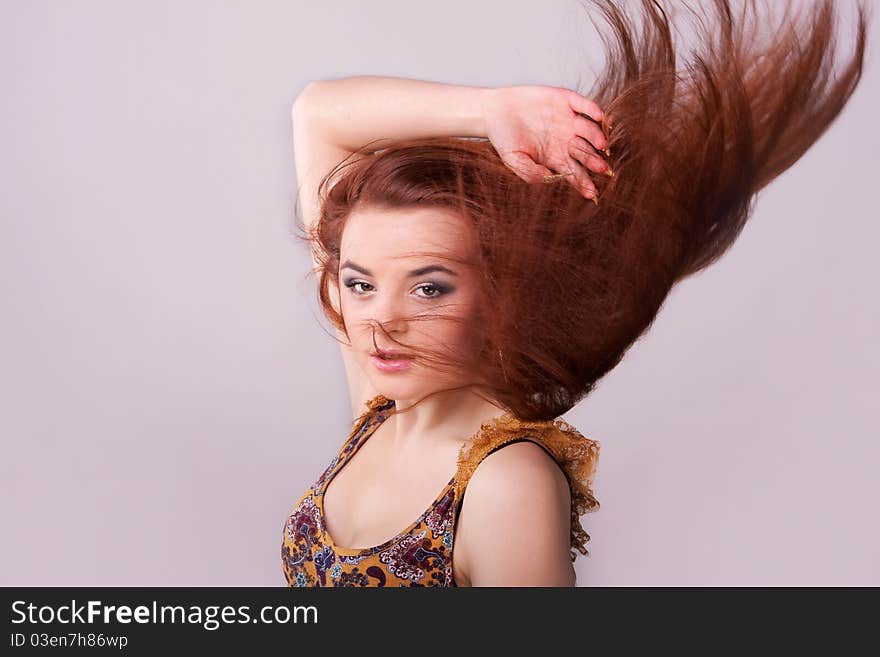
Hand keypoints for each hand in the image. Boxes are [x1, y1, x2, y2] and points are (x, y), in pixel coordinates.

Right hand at [483, 85, 610, 201]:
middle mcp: (567, 140)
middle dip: (594, 161)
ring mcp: (568, 120)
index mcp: (557, 158)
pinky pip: (583, 105)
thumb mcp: (513, 160)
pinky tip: (598, 116)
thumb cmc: (503, 139)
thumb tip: (548, 178)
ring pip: (589, 130)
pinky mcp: (565, 100)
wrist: (494, 111)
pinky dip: (592, 109)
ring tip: (601, 145)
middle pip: (586, 153)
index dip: (584, 183)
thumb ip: (530, 171)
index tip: (591, 193)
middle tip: (601, 168)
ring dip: (596, 137)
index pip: (575, 173)